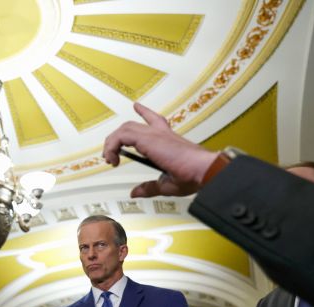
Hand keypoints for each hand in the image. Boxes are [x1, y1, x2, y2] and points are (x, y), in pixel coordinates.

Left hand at [102, 102, 219, 196]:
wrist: (204, 171)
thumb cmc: (193, 176)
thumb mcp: (166, 185)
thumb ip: (149, 187)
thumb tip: (135, 192)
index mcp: (168, 140)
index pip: (154, 120)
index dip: (144, 113)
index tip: (137, 106)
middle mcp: (161, 134)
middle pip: (133, 126)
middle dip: (117, 137)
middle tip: (110, 153)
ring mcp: (155, 134)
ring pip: (125, 128)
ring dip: (112, 143)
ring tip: (110, 159)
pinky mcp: (149, 138)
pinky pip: (122, 135)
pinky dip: (113, 146)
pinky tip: (113, 159)